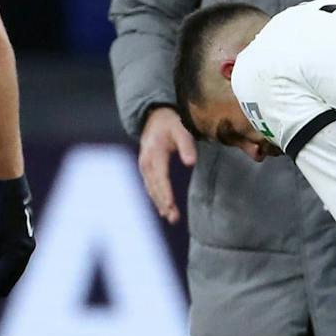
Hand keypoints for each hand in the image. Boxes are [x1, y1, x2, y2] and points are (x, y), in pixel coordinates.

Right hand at [0, 175, 35, 301]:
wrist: (11, 195)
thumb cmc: (6, 208)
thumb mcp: (3, 229)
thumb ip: (1, 244)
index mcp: (24, 244)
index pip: (17, 266)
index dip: (8, 279)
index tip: (0, 290)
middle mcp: (27, 247)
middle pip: (16, 272)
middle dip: (5, 286)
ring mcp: (23, 246)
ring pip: (13, 273)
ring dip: (3, 286)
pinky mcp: (17, 244)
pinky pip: (9, 266)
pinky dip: (2, 278)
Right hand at [138, 106, 196, 223]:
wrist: (154, 117)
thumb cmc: (171, 123)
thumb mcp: (181, 129)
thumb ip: (187, 145)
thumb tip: (191, 163)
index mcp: (154, 153)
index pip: (160, 177)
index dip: (165, 192)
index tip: (171, 205)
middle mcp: (146, 162)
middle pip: (155, 187)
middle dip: (164, 203)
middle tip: (174, 218)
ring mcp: (144, 166)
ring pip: (151, 189)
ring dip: (160, 204)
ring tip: (171, 217)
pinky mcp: (146, 169)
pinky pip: (150, 186)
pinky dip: (157, 198)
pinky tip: (164, 208)